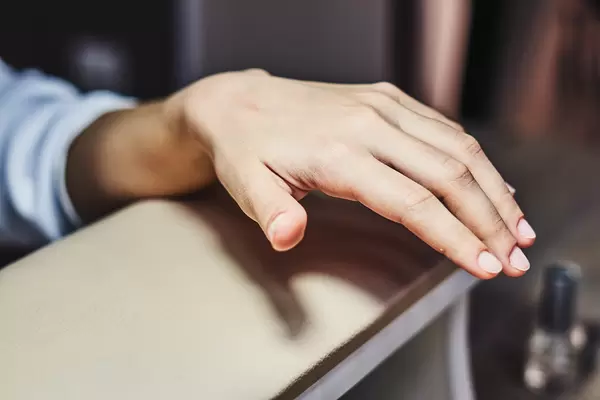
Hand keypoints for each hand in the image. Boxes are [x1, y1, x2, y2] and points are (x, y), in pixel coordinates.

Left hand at [164, 69, 535, 278]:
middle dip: (489, 221)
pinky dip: (476, 160)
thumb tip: (288, 236)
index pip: (413, 201)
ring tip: (517, 228)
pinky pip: (444, 128)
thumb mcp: (247, 186)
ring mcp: (383, 107)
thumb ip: (271, 212)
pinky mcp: (388, 99)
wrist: (241, 103)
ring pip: (457, 147)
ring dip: (494, 190)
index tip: (485, 266)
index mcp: (340, 153)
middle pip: (449, 174)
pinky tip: (491, 185)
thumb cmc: (247, 151)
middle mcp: (371, 124)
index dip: (455, 237)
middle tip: (515, 259)